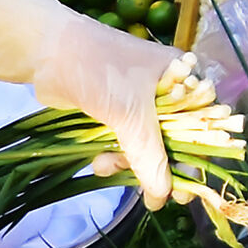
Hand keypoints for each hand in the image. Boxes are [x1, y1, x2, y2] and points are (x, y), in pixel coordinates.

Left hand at [0, 0, 179, 203]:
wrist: (44, 50)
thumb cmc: (98, 68)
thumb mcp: (131, 113)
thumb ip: (150, 156)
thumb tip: (163, 196)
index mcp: (182, 77)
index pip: (203, 123)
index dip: (197, 158)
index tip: (184, 189)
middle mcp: (166, 89)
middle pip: (175, 140)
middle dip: (156, 165)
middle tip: (152, 196)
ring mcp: (138, 100)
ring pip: (146, 145)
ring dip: (128, 163)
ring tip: (107, 167)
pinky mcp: (114, 111)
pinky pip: (124, 143)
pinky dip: (113, 156)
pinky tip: (98, 162)